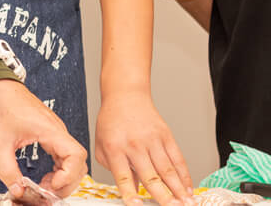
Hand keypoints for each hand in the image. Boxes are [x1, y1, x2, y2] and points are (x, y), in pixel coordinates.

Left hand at [0, 79, 86, 198]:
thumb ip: (7, 169)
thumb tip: (18, 190)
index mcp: (49, 129)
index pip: (76, 155)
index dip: (68, 175)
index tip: (51, 186)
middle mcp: (56, 129)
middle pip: (78, 162)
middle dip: (67, 182)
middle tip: (47, 194)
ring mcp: (54, 130)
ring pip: (72, 160)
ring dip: (63, 177)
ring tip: (45, 188)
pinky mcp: (48, 132)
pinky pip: (62, 154)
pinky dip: (58, 169)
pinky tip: (45, 177)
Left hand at [96, 89, 193, 205]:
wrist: (125, 97)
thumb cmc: (111, 122)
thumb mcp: (102, 144)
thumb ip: (113, 168)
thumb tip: (131, 188)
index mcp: (114, 149)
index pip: (122, 176)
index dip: (130, 193)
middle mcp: (134, 145)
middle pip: (150, 175)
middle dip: (163, 196)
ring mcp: (152, 140)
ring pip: (167, 170)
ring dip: (178, 190)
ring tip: (186, 204)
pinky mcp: (166, 136)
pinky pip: (178, 159)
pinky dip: (185, 176)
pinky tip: (188, 189)